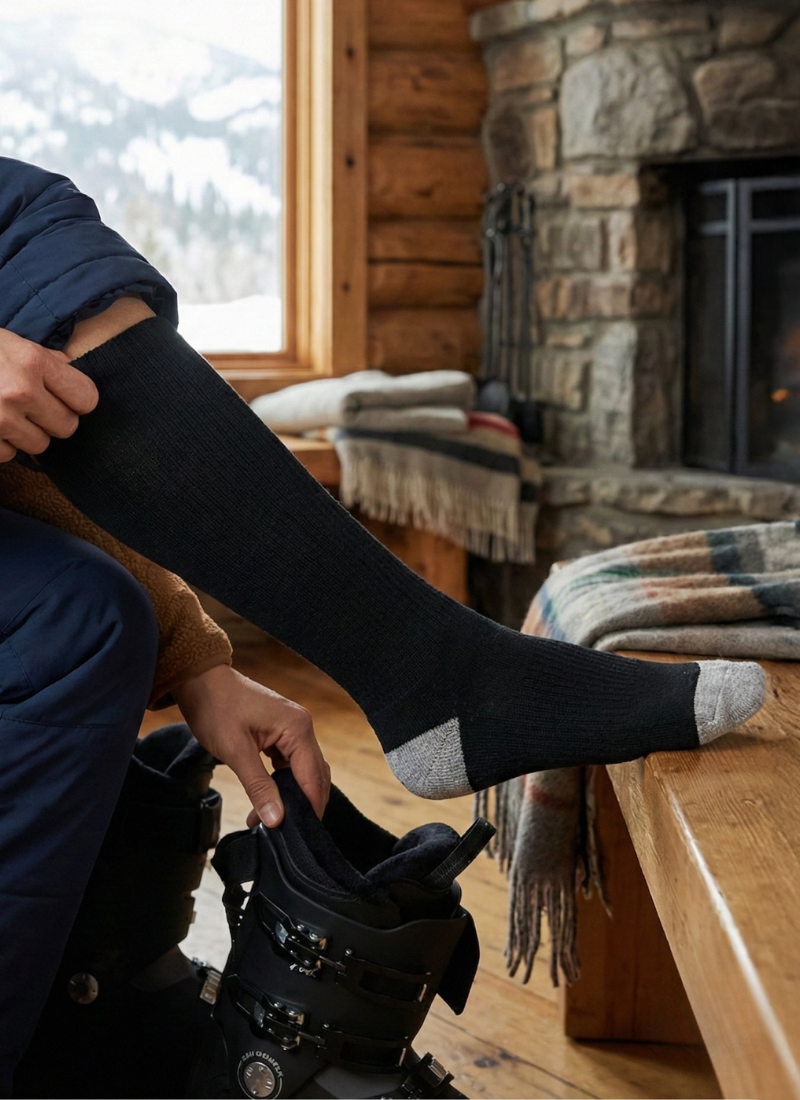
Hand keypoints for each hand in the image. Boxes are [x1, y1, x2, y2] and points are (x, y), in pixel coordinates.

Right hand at [0, 328, 98, 461]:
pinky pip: (10, 455)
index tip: (65, 396)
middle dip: (53, 418)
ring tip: (8, 413)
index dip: (77, 399)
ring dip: (28, 433)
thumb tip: (73, 370)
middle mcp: (20, 391)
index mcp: (33, 362)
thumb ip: (46, 358)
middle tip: (34, 406)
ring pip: (40, 444)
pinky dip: (3, 444)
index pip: (86, 398)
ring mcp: (0, 419)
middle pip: (67, 427)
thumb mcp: (12, 342)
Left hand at [172, 664, 330, 827]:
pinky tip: (267, 800)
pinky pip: (291, 763)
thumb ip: (258, 786)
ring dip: (291, 796)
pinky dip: (282, 783)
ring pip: (303, 771)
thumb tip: (276, 818)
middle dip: (303, 805)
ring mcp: (293, 728)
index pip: (313, 777)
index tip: (300, 835)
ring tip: (270, 821)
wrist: (201, 680)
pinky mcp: (282, 731)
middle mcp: (302, 726)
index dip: (309, 808)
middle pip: (315, 775)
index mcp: (297, 728)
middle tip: (287, 835)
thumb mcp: (235, 751)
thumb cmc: (216, 708)